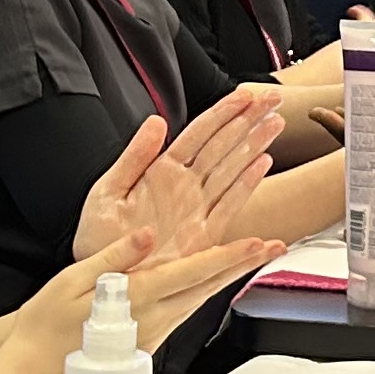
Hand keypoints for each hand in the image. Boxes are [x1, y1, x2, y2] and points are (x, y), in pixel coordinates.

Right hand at [0, 221, 291, 373]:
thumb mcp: (72, 281)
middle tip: (275, 246)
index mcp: (135, 298)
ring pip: (199, 300)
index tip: (256, 242)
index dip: (227, 256)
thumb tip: (147, 235)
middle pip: (207, 287)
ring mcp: (152, 333)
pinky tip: (213, 280)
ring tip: (253, 258)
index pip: (191, 272)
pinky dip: (204, 291)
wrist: (34, 373)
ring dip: (228, 277)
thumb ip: (114, 257)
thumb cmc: (45, 325)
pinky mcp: (147, 341)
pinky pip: (183, 311)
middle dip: (242, 264)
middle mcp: (152, 319)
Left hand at [78, 87, 280, 256]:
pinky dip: (247, 184)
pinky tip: (263, 163)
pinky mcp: (203, 235)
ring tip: (275, 123)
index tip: (244, 94)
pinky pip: (230, 204)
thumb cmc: (99, 238)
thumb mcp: (108, 191)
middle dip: (248, 120)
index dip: (222, 112)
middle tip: (271, 100)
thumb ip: (134, 156)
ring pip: (232, 168)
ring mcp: (196, 208)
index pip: (198, 133)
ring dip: (254, 145)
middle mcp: (184, 187)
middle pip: (223, 145)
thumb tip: (156, 121)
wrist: (101, 278)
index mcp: (161, 171)